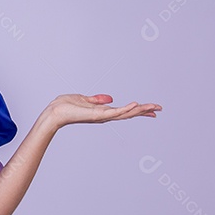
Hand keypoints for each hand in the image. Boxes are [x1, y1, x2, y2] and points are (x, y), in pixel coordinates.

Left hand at [44, 93, 161, 129]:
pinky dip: (126, 109)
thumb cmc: (65, 106)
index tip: (152, 109)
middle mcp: (105, 116)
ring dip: (140, 110)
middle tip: (160, 109)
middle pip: (129, 113)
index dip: (138, 109)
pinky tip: (136, 105)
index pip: (124, 111)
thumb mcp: (83, 99)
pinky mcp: (97, 115)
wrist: (54, 112)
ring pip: (125, 113)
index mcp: (102, 112)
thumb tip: (109, 98)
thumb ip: (96, 99)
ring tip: (154, 107)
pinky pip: (115, 112)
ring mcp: (102, 116)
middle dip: (144, 111)